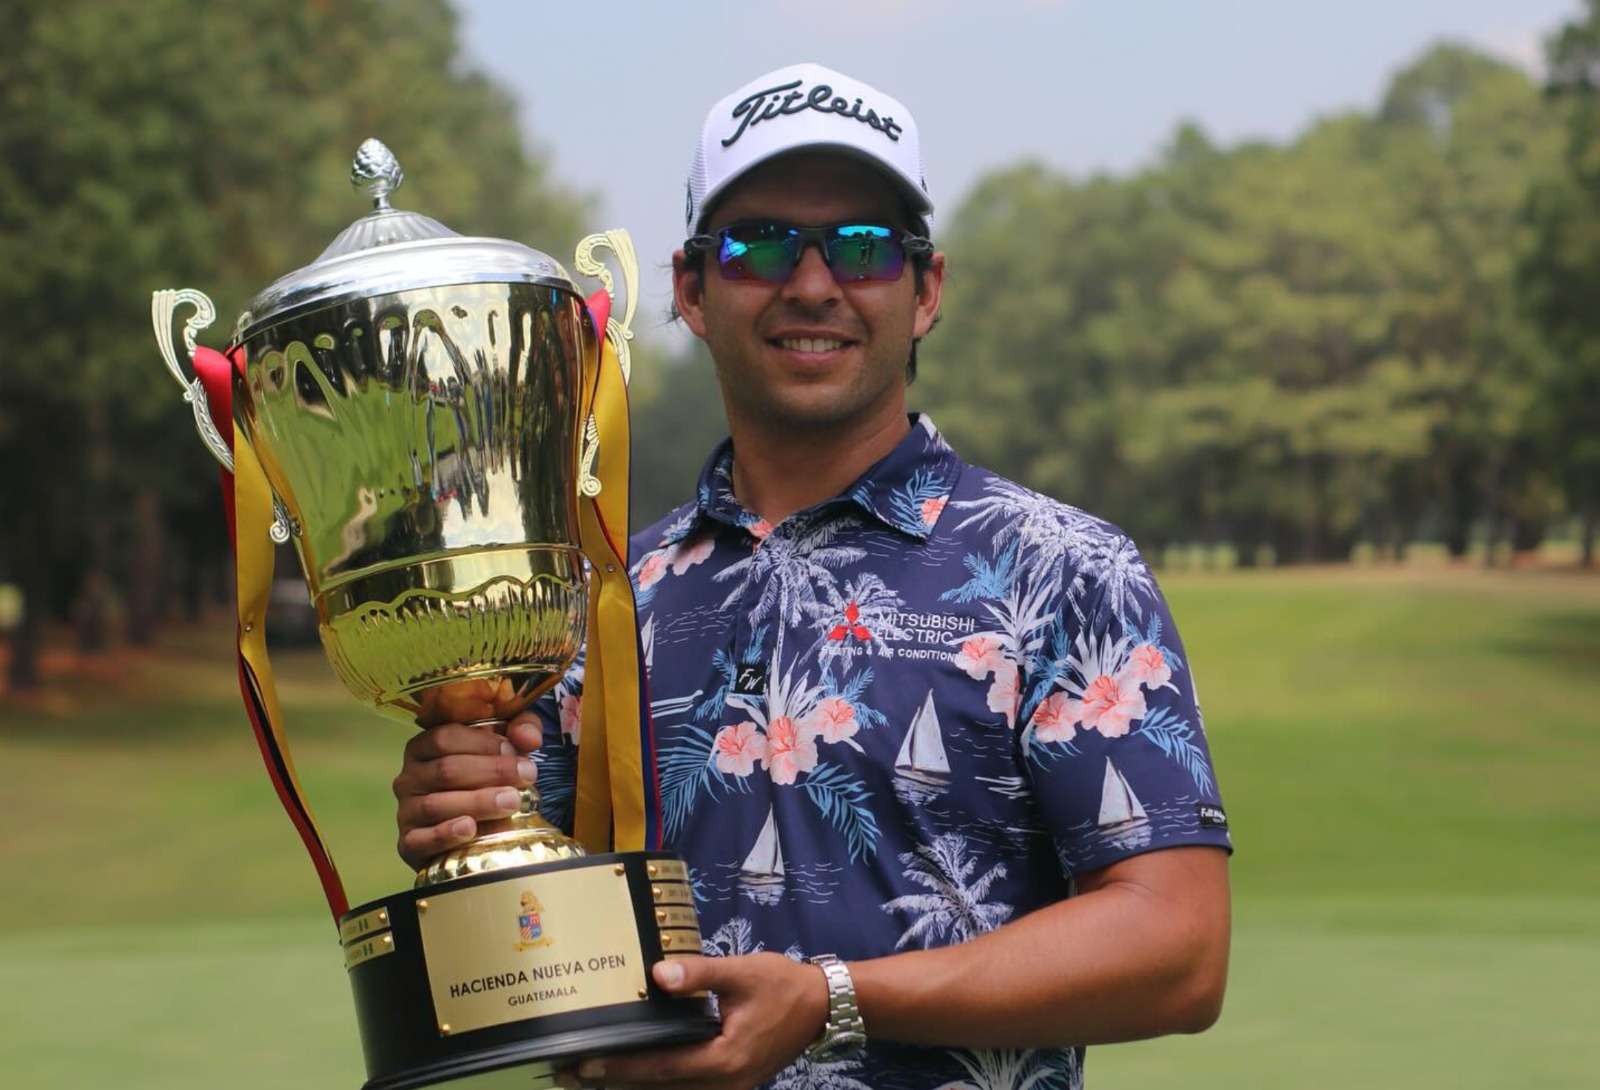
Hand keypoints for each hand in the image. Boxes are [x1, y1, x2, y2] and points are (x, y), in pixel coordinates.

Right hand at [392, 711, 542, 869]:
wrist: (475, 836)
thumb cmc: (488, 781)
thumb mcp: (506, 746)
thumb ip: (520, 730)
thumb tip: (529, 738)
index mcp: (424, 748)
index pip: (446, 737)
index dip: (483, 743)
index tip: (515, 751)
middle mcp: (409, 777)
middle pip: (446, 770)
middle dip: (490, 772)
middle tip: (526, 777)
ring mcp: (406, 811)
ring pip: (436, 804)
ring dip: (477, 802)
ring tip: (511, 802)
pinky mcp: (409, 843)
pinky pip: (422, 839)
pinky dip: (446, 834)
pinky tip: (470, 829)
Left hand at [561, 954, 828, 1089]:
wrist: (822, 1007)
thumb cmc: (782, 986)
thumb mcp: (741, 972)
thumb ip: (698, 974)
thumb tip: (657, 974)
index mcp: (722, 1061)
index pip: (658, 1069)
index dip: (618, 1069)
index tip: (581, 1065)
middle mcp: (721, 1086)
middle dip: (611, 1084)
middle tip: (565, 1074)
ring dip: (628, 1087)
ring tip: (585, 1078)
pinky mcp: (727, 1084)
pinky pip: (681, 1089)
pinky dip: (653, 1083)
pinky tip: (629, 1076)